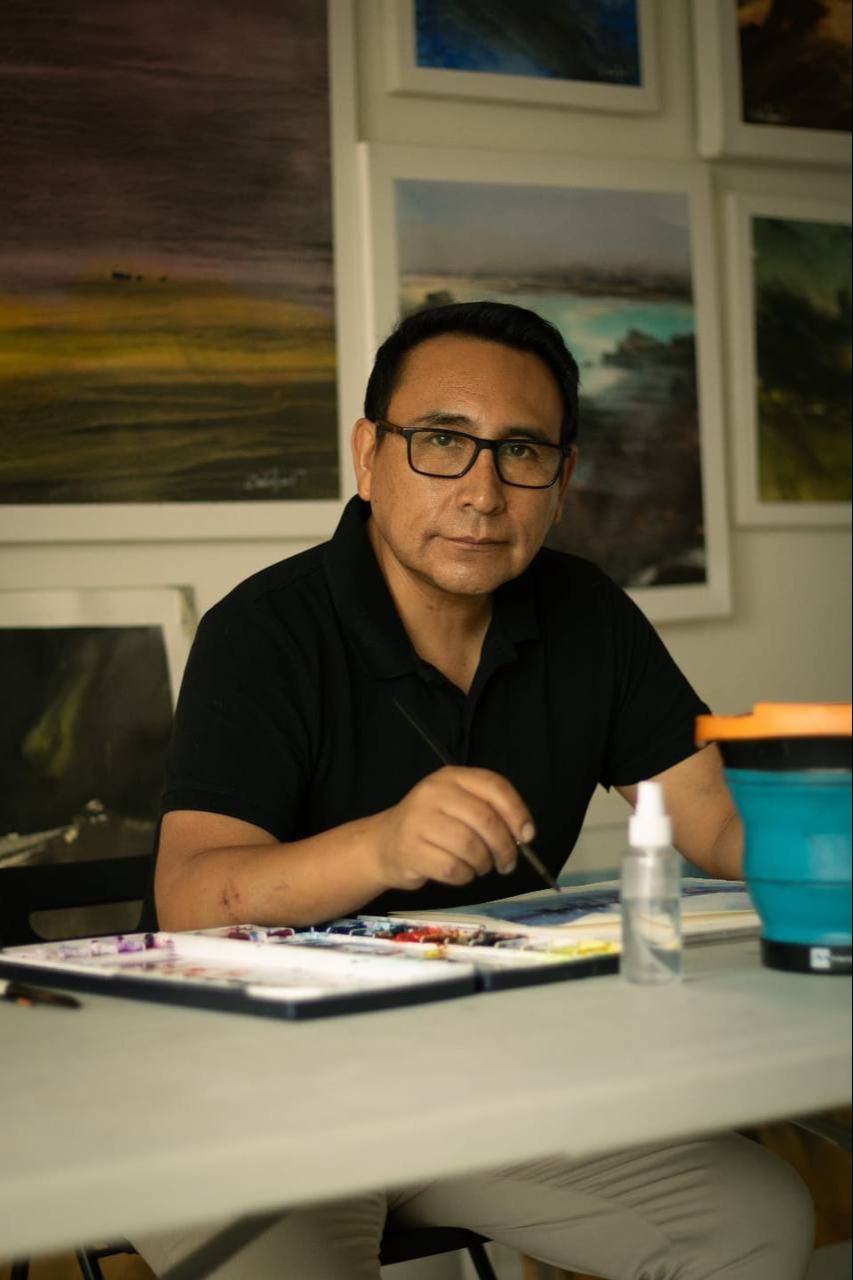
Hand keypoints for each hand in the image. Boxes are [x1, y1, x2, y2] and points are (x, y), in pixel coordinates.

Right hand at [372, 766, 534, 890]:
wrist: (383, 844)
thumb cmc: (430, 826)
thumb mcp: (457, 805)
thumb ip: (489, 811)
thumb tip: (524, 834)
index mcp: (451, 777)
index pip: (494, 786)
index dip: (517, 812)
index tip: (527, 835)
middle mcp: (433, 793)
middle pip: (486, 820)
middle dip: (505, 847)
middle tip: (507, 863)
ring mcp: (419, 820)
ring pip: (471, 847)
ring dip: (484, 864)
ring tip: (480, 867)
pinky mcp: (411, 850)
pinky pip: (453, 869)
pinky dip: (465, 876)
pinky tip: (461, 873)